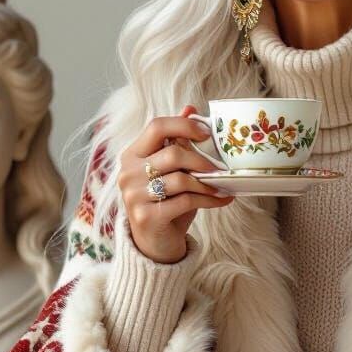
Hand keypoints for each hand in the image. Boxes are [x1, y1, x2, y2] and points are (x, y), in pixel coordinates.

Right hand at [117, 103, 234, 263]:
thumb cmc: (165, 201)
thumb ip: (176, 141)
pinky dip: (209, 199)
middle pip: (172, 154)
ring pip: (181, 179)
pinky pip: (185, 201)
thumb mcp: (171, 170)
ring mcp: (134, 195)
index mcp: (132, 154)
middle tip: (220, 168)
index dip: (184, 125)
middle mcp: (128, 172)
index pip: (157, 126)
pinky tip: (222, 199)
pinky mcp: (146, 217)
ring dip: (208, 184)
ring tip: (223, 186)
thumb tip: (191, 108)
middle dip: (201, 160)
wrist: (153, 243)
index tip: (207, 133)